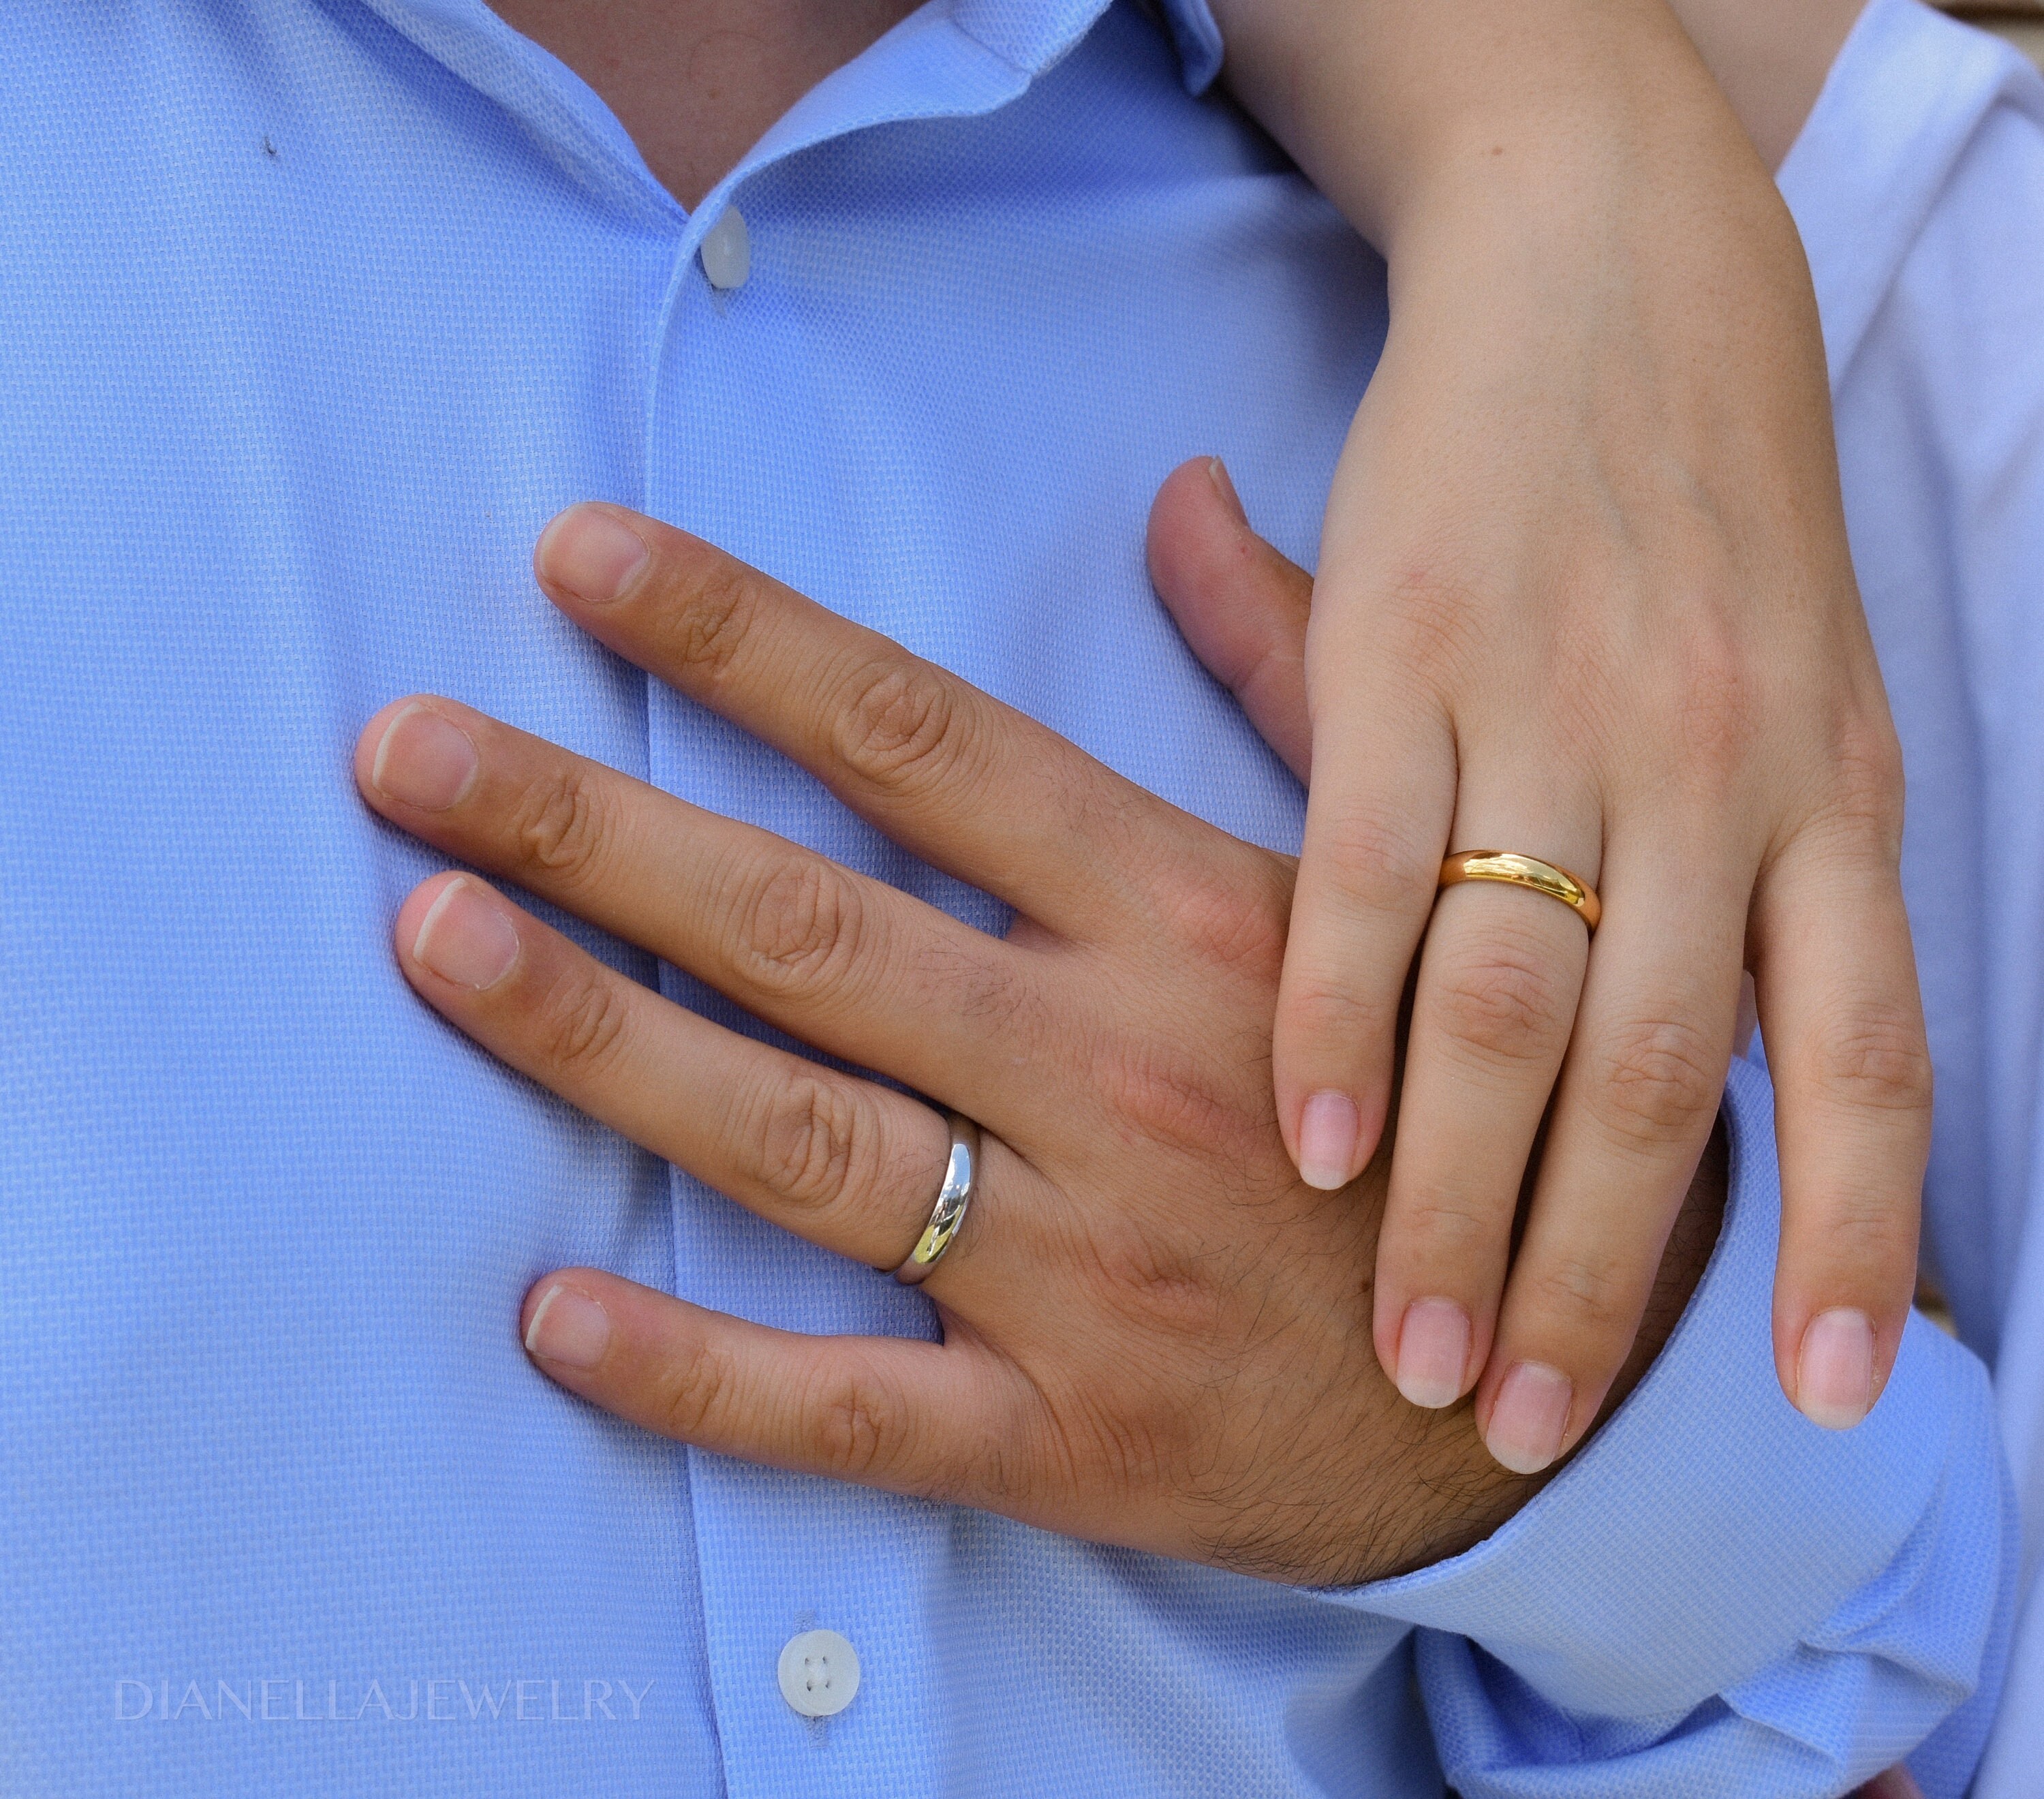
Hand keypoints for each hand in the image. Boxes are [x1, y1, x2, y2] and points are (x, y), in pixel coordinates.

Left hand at [354, 503, 1721, 1583]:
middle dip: (592, 827)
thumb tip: (1188, 499)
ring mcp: (1087, 1263)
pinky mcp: (1073, 1432)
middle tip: (407, 750)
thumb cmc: (1440, 1092)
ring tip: (434, 939)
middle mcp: (1118, 1071)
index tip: (581, 561)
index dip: (741, 642)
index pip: (924, 742)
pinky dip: (697, 1372)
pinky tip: (551, 1314)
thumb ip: (1279, 677)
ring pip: (802, 1142)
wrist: (1569, 1369)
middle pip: (811, 925)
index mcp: (1186, 917)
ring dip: (602, 1040)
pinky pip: (855, 1406)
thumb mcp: (1385, 877)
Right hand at [1147, 417, 1923, 1476]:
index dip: (1852, 1235)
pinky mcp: (1406, 648)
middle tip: (1524, 1424)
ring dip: (1459, 1195)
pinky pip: (1366, 874)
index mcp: (1833, 788)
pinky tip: (1300, 1145)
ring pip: (1515, 1004)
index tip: (1820, 1398)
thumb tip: (1736, 1070)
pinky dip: (1331, 1022)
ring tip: (1411, 1344)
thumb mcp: (1793, 684)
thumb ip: (1755, 878)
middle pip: (1665, 1077)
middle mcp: (1717, 767)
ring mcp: (1556, 708)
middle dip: (1596, 1275)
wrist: (1612, 262)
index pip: (1866, 1056)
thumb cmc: (1700, 503)